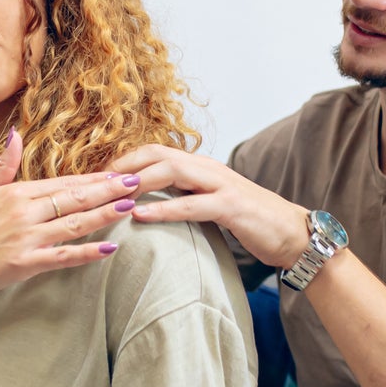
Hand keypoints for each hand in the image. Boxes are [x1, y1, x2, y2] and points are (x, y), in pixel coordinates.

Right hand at [0, 129, 143, 298]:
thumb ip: (3, 164)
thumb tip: (15, 134)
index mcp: (16, 193)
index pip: (62, 183)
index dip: (92, 178)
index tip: (117, 172)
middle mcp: (24, 212)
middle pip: (74, 198)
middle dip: (107, 189)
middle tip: (136, 181)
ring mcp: (26, 238)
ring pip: (74, 224)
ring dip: (104, 214)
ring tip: (129, 205)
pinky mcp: (24, 263)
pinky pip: (62, 256)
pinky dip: (87, 252)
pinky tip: (109, 248)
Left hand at [106, 144, 310, 269]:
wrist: (293, 234)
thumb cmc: (250, 222)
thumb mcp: (212, 204)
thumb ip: (186, 197)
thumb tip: (150, 203)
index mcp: (201, 167)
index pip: (155, 152)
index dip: (124, 161)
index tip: (96, 176)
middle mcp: (208, 168)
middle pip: (156, 154)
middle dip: (122, 166)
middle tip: (92, 183)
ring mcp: (220, 185)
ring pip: (171, 172)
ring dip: (137, 181)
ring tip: (109, 193)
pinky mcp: (231, 207)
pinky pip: (191, 205)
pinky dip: (162, 209)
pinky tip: (139, 217)